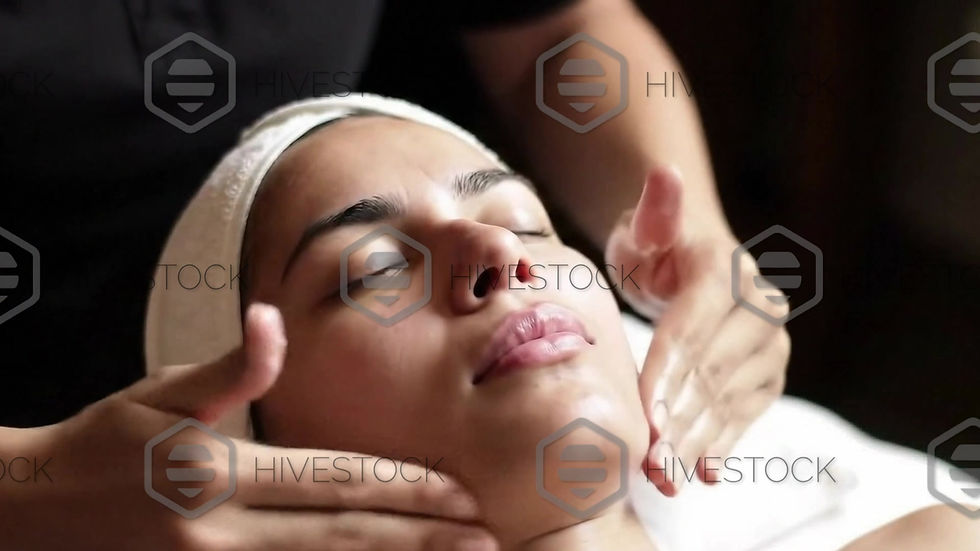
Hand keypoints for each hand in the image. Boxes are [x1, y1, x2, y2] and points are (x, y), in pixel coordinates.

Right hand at [0, 304, 495, 550]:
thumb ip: (229, 368)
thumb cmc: (102, 442)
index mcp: (220, 470)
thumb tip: (268, 319)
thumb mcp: (162, 393)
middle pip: (343, 533)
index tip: (460, 492)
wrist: (26, 513)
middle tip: (484, 537)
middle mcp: (221, 528)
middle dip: (420, 536)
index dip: (404, 488)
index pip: (335, 480)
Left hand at [606, 167, 789, 495]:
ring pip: (726, 401)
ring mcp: (769, 347)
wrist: (690, 266)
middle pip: (711, 372)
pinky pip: (741, 415)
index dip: (668, 371)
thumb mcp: (645, 227)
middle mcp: (759, 310)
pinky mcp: (767, 377)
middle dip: (677, 418)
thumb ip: (654, 210)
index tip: (644, 412)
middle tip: (649, 460)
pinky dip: (718, 444)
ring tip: (666, 477)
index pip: (692, 328)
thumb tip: (664, 172)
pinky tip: (701, 473)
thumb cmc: (655, 248)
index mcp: (725, 272)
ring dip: (695, 442)